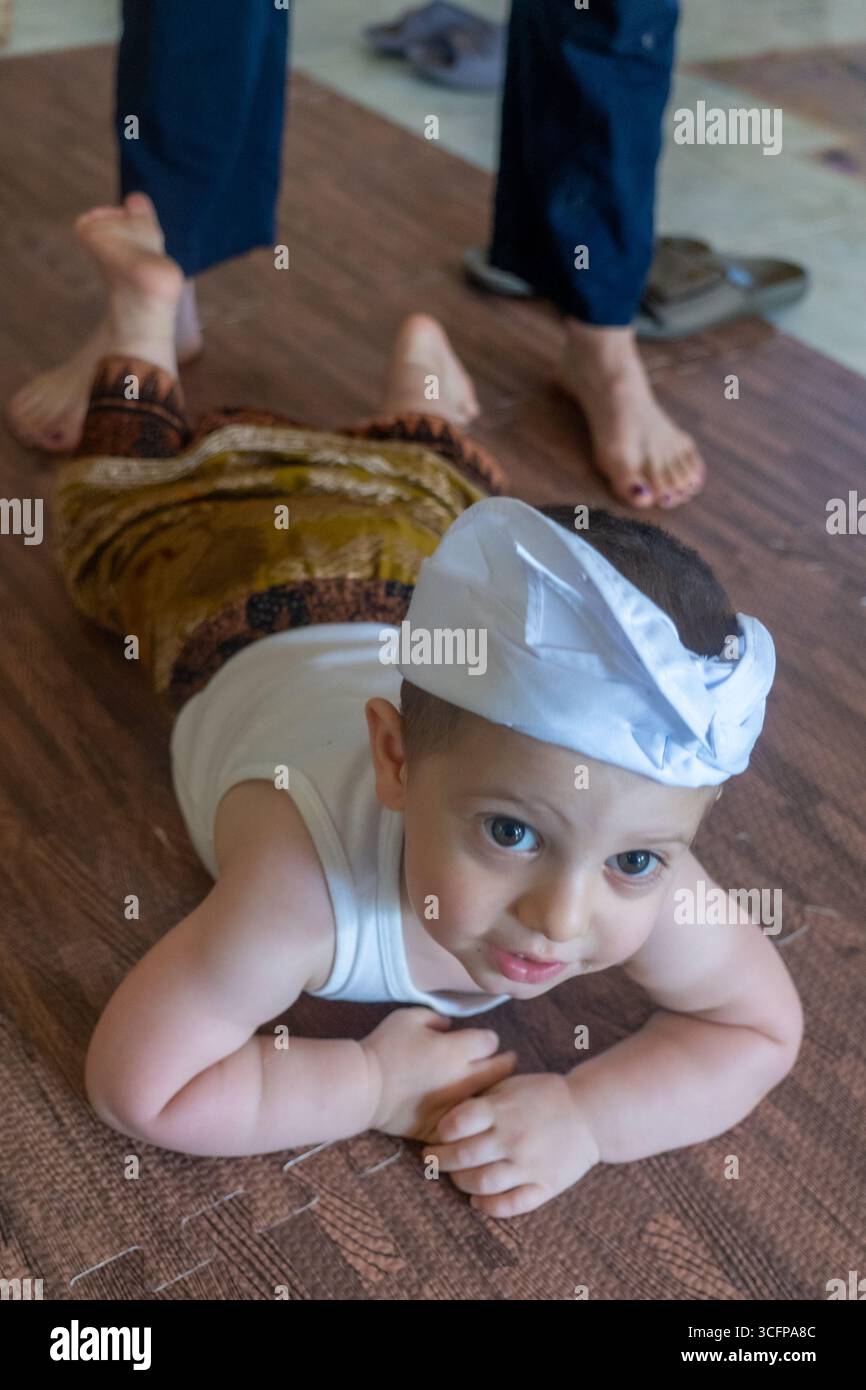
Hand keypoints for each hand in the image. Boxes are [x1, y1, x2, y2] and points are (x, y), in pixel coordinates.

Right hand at [360, 1006, 516, 1139]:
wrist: (363, 1087)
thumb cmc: (385, 1047)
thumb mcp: (409, 1017)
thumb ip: (436, 1018)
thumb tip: (450, 1026)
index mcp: (458, 1050)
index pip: (491, 1041)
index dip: (488, 1039)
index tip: (483, 1042)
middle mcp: (464, 1079)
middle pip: (501, 1071)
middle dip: (505, 1063)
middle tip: (507, 1061)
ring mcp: (456, 1107)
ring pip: (488, 1100)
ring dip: (491, 1092)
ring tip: (491, 1088)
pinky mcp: (443, 1127)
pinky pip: (467, 1125)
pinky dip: (472, 1119)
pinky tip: (471, 1115)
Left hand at [422, 1071, 599, 1217]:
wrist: (590, 1112)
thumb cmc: (543, 1096)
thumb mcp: (511, 1085)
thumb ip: (482, 1099)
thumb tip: (446, 1112)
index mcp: (502, 1109)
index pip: (459, 1122)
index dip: (443, 1130)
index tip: (439, 1133)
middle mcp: (512, 1138)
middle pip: (464, 1156)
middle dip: (439, 1160)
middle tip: (430, 1159)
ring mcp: (529, 1164)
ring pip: (483, 1183)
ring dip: (461, 1183)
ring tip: (455, 1176)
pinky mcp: (545, 1185)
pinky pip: (512, 1204)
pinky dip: (490, 1207)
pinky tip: (478, 1200)